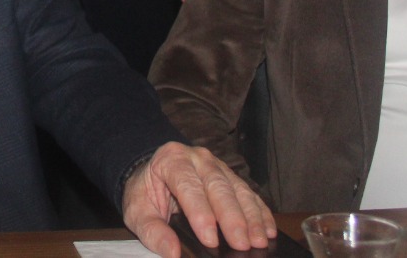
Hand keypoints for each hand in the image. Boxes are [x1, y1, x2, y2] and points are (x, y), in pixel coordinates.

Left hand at [122, 141, 273, 257]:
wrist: (150, 173)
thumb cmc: (145, 193)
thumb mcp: (137, 211)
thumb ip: (152, 231)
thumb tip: (173, 252)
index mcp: (171, 160)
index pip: (188, 186)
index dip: (201, 213)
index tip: (210, 239)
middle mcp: (197, 158)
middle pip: (218, 186)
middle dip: (232, 217)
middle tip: (242, 244)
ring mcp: (216, 164)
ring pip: (237, 189)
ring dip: (251, 216)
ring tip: (259, 240)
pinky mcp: (230, 175)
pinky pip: (248, 192)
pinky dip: (260, 211)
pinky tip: (268, 229)